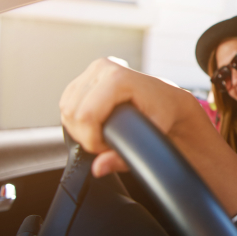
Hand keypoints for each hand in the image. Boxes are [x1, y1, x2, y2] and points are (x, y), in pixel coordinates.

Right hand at [59, 58, 191, 176]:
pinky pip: (67, 102)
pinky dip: (77, 119)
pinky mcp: (86, 76)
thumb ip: (124, 157)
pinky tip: (97, 124)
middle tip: (108, 143)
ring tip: (105, 134)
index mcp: (118, 78)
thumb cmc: (166, 114)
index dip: (92, 139)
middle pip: (72, 112)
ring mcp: (93, 69)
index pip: (85, 115)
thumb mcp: (152, 136)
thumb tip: (99, 168)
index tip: (109, 147)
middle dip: (86, 135)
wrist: (171, 99)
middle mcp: (103, 68)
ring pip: (65, 107)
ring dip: (80, 128)